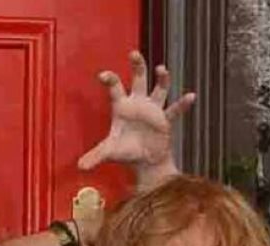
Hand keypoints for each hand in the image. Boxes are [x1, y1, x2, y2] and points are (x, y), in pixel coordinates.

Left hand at [77, 50, 194, 188]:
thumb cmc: (126, 152)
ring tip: (161, 69)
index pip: (115, 88)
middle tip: (133, 53)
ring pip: (159, 89)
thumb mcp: (109, 153)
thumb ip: (95, 156)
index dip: (110, 80)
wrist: (145, 161)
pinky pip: (175, 110)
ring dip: (161, 79)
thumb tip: (79, 167)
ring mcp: (153, 110)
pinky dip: (182, 104)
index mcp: (122, 107)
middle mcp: (139, 103)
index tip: (103, 75)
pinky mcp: (165, 120)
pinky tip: (190, 96)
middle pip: (139, 78)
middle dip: (138, 66)